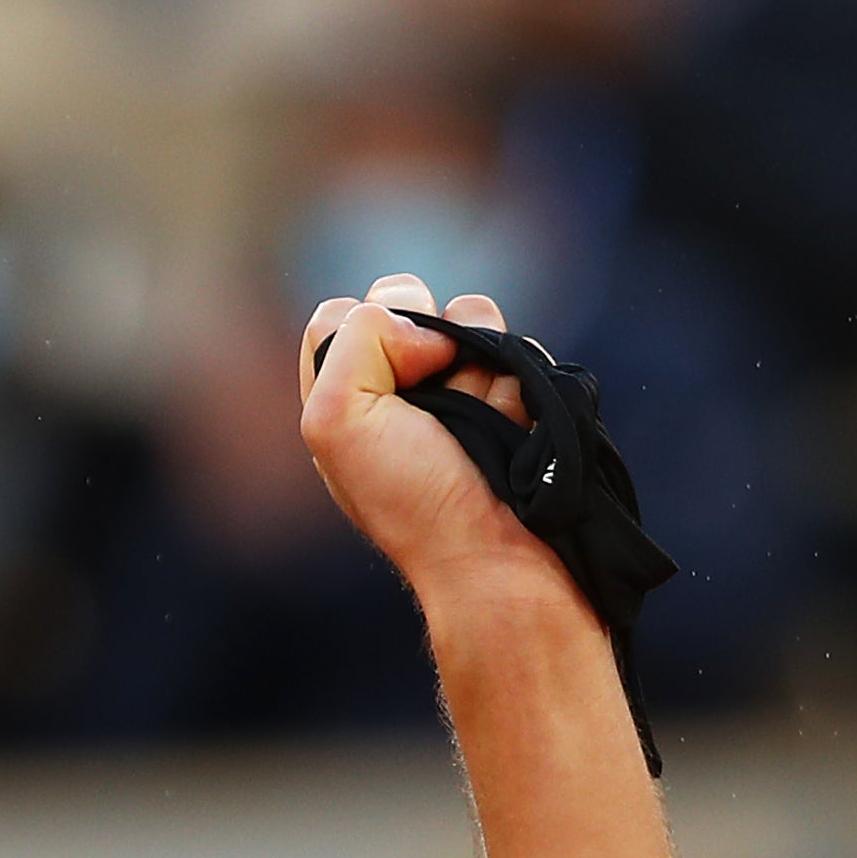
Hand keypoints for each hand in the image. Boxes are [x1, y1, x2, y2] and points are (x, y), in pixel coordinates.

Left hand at [298, 275, 564, 612]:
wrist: (500, 556)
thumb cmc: (413, 497)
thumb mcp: (337, 419)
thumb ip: (356, 341)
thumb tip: (429, 328)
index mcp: (342, 398)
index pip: (338, 316)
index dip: (361, 329)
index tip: (385, 377)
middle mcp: (396, 390)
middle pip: (408, 301)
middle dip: (427, 335)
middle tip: (439, 387)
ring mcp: (460, 390)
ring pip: (470, 317)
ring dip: (479, 359)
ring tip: (485, 414)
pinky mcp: (516, 394)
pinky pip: (519, 347)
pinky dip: (518, 375)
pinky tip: (516, 420)